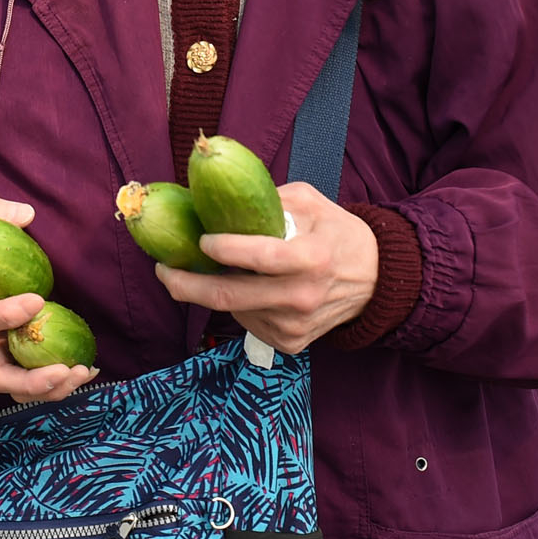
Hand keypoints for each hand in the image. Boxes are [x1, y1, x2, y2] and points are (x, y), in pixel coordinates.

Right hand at [0, 196, 97, 402]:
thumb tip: (26, 214)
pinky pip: (25, 373)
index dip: (5, 315)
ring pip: (12, 384)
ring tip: (81, 374)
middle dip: (30, 379)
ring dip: (46, 388)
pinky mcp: (2, 348)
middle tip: (66, 369)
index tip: (37, 301)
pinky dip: (52, 379)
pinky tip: (84, 369)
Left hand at [155, 182, 378, 353]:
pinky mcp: (291, 343)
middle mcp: (302, 297)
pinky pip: (248, 323)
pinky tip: (245, 287)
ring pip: (234, 310)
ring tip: (205, 270)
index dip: (225, 249)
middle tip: (162, 269)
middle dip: (185, 284)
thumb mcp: (311, 202)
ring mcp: (295, 325)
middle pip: (230, 296)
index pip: (260, 256)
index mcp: (312, 257)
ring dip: (212, 291)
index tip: (201, 240)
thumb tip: (223, 195)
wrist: (375, 280)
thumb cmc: (338, 233)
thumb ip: (270, 200)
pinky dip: (237, 304)